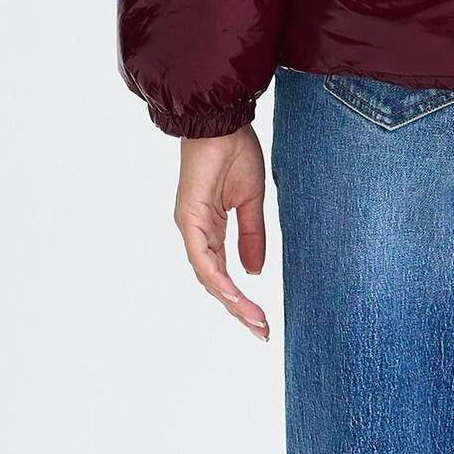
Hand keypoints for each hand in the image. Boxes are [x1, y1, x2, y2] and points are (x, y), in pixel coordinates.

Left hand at [173, 128, 269, 339]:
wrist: (223, 121)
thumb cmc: (234, 153)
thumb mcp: (252, 201)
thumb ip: (252, 237)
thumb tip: (254, 272)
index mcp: (209, 230)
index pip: (223, 274)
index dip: (242, 299)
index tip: (262, 321)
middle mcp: (196, 234)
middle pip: (215, 283)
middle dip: (240, 310)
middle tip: (262, 332)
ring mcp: (191, 227)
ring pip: (208, 276)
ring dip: (232, 301)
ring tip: (254, 320)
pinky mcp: (190, 218)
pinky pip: (203, 257)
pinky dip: (219, 279)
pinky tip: (235, 295)